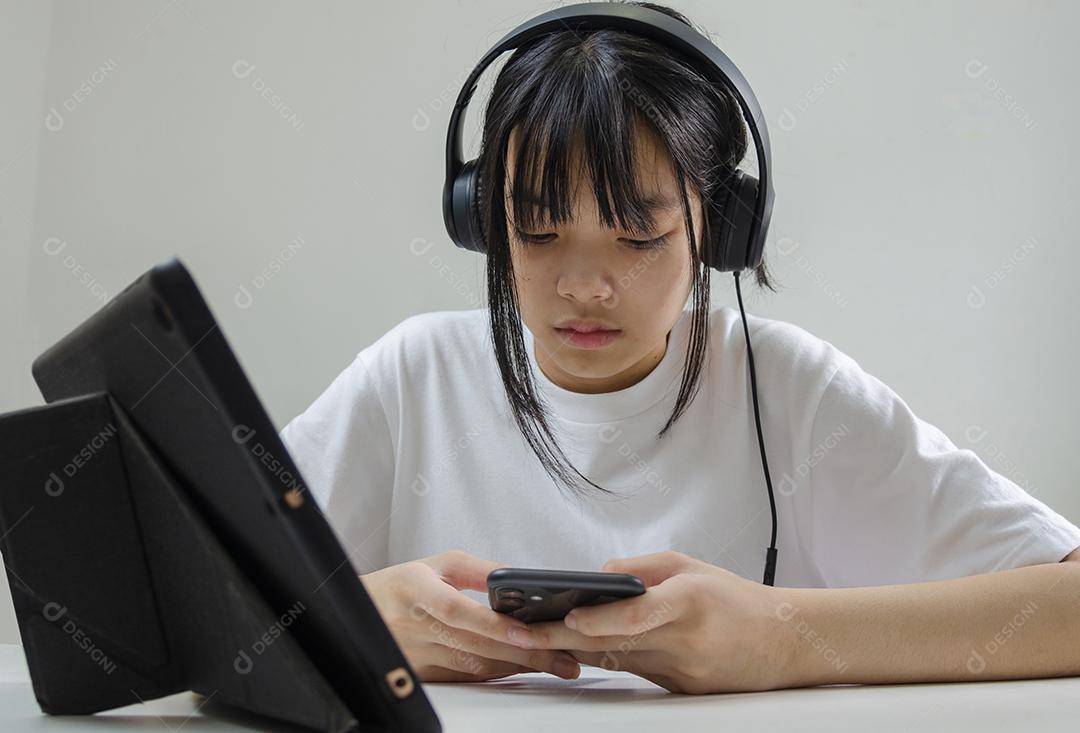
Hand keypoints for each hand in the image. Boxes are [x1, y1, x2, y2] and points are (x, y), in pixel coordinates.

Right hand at [361, 550, 580, 682]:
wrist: (358, 614)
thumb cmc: (401, 586)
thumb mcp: (436, 564)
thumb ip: (478, 570)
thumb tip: (518, 578)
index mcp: (416, 591)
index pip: (457, 611)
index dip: (492, 624)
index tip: (527, 631)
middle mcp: (414, 627)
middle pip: (475, 646)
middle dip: (525, 653)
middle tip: (565, 657)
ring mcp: (417, 656)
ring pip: (475, 667)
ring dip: (519, 666)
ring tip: (557, 664)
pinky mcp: (422, 675)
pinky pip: (466, 678)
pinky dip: (499, 674)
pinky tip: (524, 670)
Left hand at [503, 550, 791, 693]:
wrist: (784, 643)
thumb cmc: (738, 600)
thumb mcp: (694, 567)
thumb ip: (645, 568)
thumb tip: (599, 576)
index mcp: (690, 602)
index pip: (637, 615)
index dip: (598, 617)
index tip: (564, 613)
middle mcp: (684, 642)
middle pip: (612, 642)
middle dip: (560, 637)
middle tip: (519, 630)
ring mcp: (682, 672)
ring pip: (614, 660)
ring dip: (570, 650)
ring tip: (528, 636)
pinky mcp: (679, 691)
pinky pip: (631, 672)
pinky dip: (600, 659)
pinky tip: (569, 652)